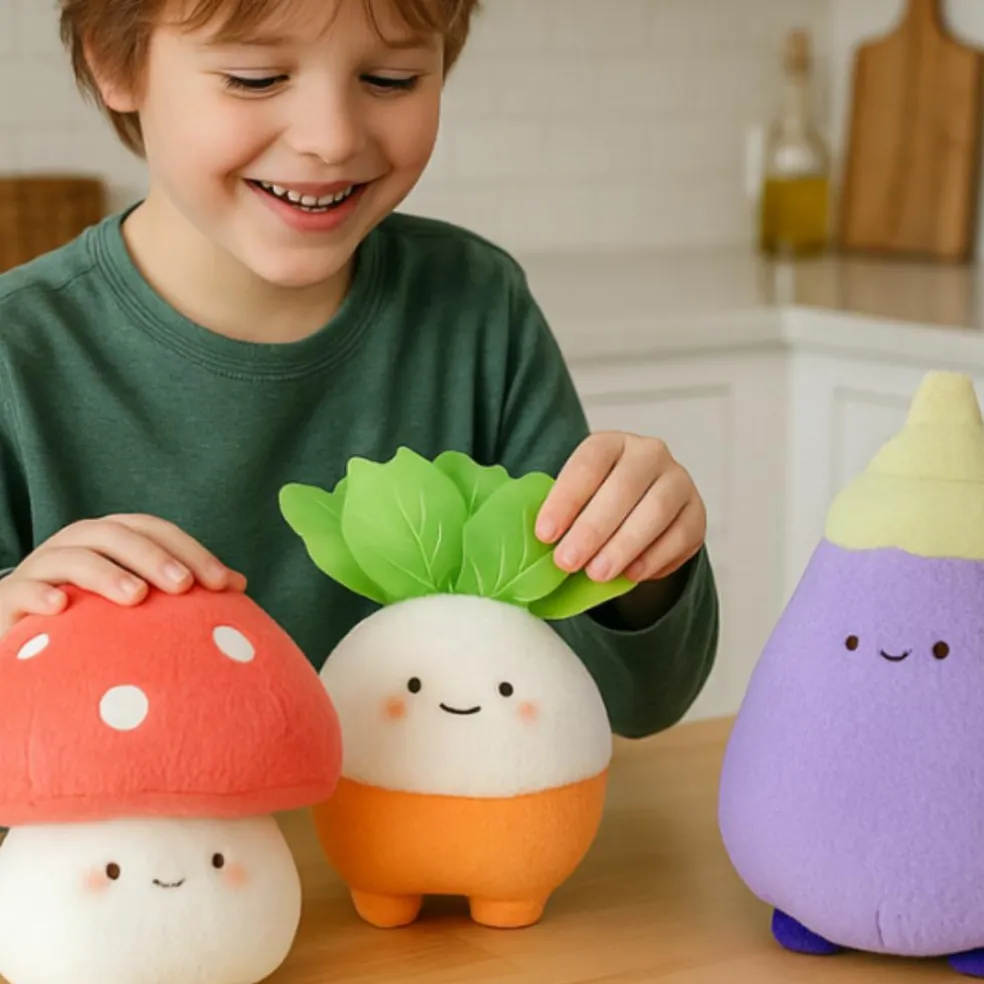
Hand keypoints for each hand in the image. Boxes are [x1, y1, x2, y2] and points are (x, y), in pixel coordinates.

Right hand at [0, 514, 246, 635]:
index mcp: (112, 538)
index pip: (156, 530)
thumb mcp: (135, 596)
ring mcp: (42, 568)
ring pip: (73, 557)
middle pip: (117, 534)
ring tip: (136, 596)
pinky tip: (62, 608)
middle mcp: (78, 544)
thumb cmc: (92, 613)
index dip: (191, 550)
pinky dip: (41, 594)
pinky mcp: (10, 598)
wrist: (21, 634)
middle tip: (184, 584)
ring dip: (106, 573)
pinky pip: (23, 590)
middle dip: (154, 556)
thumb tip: (239, 584)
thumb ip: (180, 586)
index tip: (224, 583)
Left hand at [536, 432, 705, 582]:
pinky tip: (631, 575)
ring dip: (624, 545)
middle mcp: (648, 453)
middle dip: (592, 528)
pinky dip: (655, 557)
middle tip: (567, 562)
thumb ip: (558, 513)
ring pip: (656, 510)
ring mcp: (678, 481)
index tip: (545, 534)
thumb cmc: (596, 504)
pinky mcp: (696, 512)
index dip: (565, 499)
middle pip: (624, 487)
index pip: (588, 463)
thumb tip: (525, 546)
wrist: (640, 511)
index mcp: (610, 443)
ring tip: (597, 574)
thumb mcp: (575, 497)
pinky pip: (681, 534)